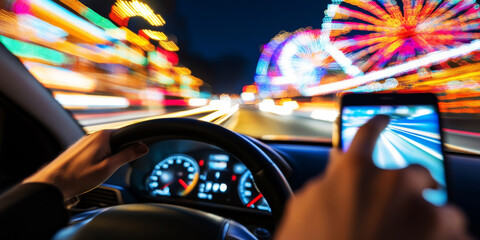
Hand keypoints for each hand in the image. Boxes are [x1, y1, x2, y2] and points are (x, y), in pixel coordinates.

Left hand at [23, 130, 147, 198]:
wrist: (52, 184)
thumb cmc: (78, 177)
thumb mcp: (108, 168)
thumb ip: (127, 155)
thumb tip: (143, 147)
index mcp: (103, 136)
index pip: (128, 135)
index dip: (133, 147)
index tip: (133, 158)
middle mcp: (94, 135)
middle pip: (117, 142)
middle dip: (119, 155)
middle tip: (112, 169)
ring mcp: (85, 141)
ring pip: (106, 147)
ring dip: (108, 159)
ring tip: (98, 172)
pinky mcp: (80, 148)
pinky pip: (96, 151)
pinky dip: (98, 160)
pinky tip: (91, 171)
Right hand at [275, 115, 470, 239]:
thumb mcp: (305, 210)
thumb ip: (327, 181)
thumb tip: (339, 163)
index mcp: (354, 172)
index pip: (369, 132)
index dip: (377, 123)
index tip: (386, 118)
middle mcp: (393, 184)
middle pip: (412, 173)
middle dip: (405, 191)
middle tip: (391, 216)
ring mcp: (426, 211)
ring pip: (435, 206)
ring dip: (423, 222)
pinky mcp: (450, 236)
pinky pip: (453, 233)